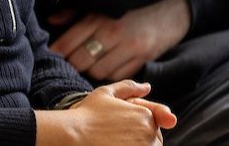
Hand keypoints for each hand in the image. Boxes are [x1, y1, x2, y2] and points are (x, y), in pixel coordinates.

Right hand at [35, 80, 175, 145]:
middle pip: (154, 140)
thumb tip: (147, 87)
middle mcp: (148, 132)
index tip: (119, 127)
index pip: (154, 125)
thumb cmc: (87, 114)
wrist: (74, 134)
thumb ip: (129, 87)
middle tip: (116, 135)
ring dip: (137, 145)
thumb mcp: (105, 93)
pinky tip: (113, 145)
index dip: (138, 126)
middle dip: (140, 138)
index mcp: (145, 114)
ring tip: (114, 141)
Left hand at [49, 0, 190, 79]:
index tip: (50, 53)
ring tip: (86, 63)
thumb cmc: (133, 1)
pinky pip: (119, 75)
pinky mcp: (144, 58)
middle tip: (66, 61)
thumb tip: (51, 21)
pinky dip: (109, 73)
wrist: (173, 4)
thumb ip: (75, 12)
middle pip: (81, 61)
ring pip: (99, 71)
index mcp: (101, 17)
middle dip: (71, 63)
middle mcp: (115, 34)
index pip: (70, 42)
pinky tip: (105, 65)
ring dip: (90, 70)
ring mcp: (131, 48)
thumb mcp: (103, 1)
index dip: (57, 51)